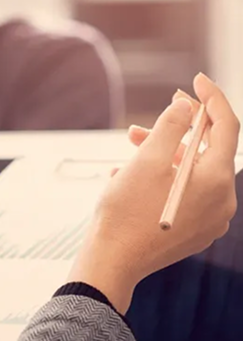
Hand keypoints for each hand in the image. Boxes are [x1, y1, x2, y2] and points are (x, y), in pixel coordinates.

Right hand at [69, 73, 238, 312]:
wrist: (113, 260)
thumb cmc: (127, 210)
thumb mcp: (147, 160)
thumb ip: (170, 126)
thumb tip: (186, 106)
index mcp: (216, 181)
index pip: (227, 128)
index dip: (212, 99)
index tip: (195, 80)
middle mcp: (222, 202)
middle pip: (210, 150)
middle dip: (183, 126)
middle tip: (166, 105)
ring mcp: (210, 220)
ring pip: (195, 171)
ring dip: (168, 150)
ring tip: (133, 141)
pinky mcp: (194, 231)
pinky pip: (187, 192)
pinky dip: (166, 174)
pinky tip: (133, 172)